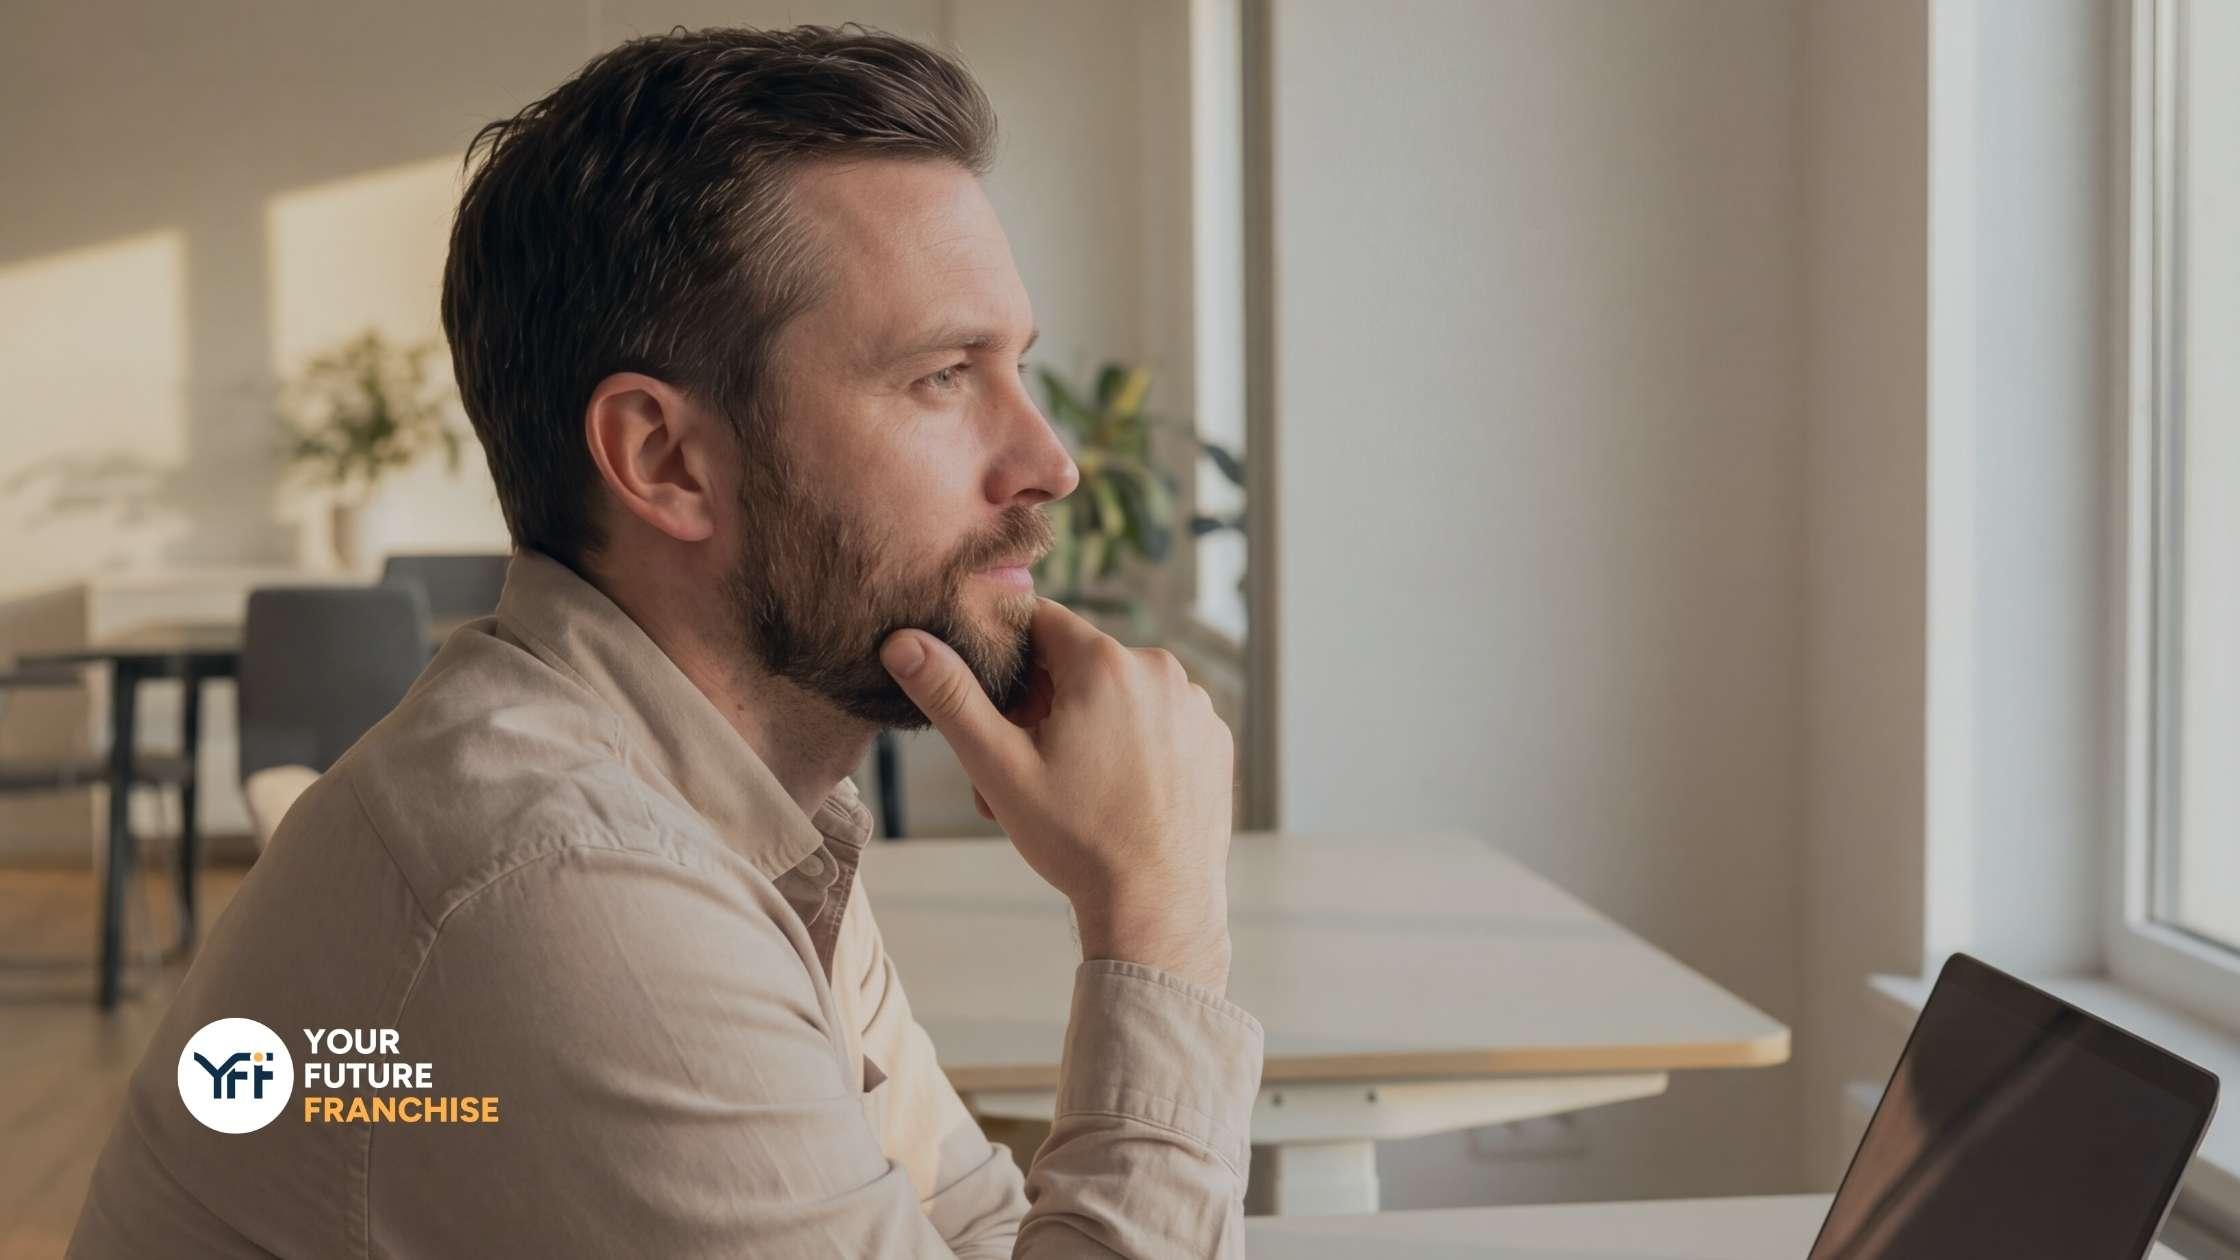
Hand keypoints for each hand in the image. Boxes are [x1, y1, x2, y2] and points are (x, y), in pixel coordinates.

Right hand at [880, 601, 1234, 992]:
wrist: (1158, 906)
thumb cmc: (1076, 840)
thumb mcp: (999, 768)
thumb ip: (950, 696)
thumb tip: (903, 641)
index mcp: (1105, 663)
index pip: (1040, 622)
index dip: (1012, 664)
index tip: (1005, 712)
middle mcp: (1160, 669)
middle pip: (1081, 662)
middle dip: (1048, 704)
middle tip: (1028, 767)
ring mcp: (1195, 705)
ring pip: (1122, 693)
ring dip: (1092, 723)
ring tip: (1074, 788)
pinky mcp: (1215, 738)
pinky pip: (1161, 721)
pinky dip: (1135, 744)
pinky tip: (1119, 793)